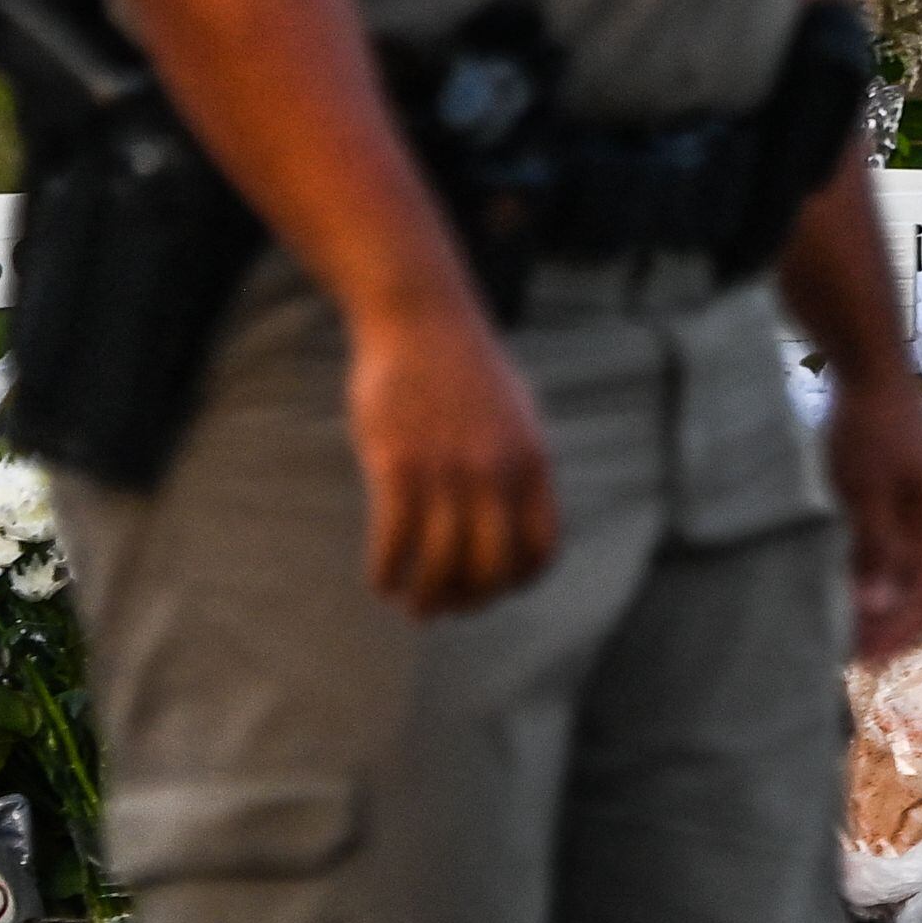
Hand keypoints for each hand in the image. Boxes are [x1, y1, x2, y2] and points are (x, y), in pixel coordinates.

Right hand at [346, 291, 559, 618]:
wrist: (419, 313)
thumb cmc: (462, 366)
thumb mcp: (514, 412)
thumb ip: (517, 466)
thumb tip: (508, 522)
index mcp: (532, 461)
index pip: (541, 550)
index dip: (515, 582)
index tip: (486, 589)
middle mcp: (495, 471)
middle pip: (492, 568)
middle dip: (466, 602)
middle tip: (440, 609)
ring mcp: (446, 467)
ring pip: (441, 564)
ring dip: (423, 597)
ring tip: (406, 602)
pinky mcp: (397, 461)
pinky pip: (394, 539)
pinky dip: (386, 572)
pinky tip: (380, 580)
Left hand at [825, 362, 921, 659]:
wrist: (869, 368)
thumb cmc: (867, 428)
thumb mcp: (867, 491)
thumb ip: (877, 548)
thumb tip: (881, 610)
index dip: (904, 633)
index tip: (869, 660)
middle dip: (897, 627)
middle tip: (855, 655)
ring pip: (913, 575)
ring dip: (888, 606)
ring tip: (850, 629)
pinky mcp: (902, 499)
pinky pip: (899, 554)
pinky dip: (880, 579)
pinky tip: (851, 586)